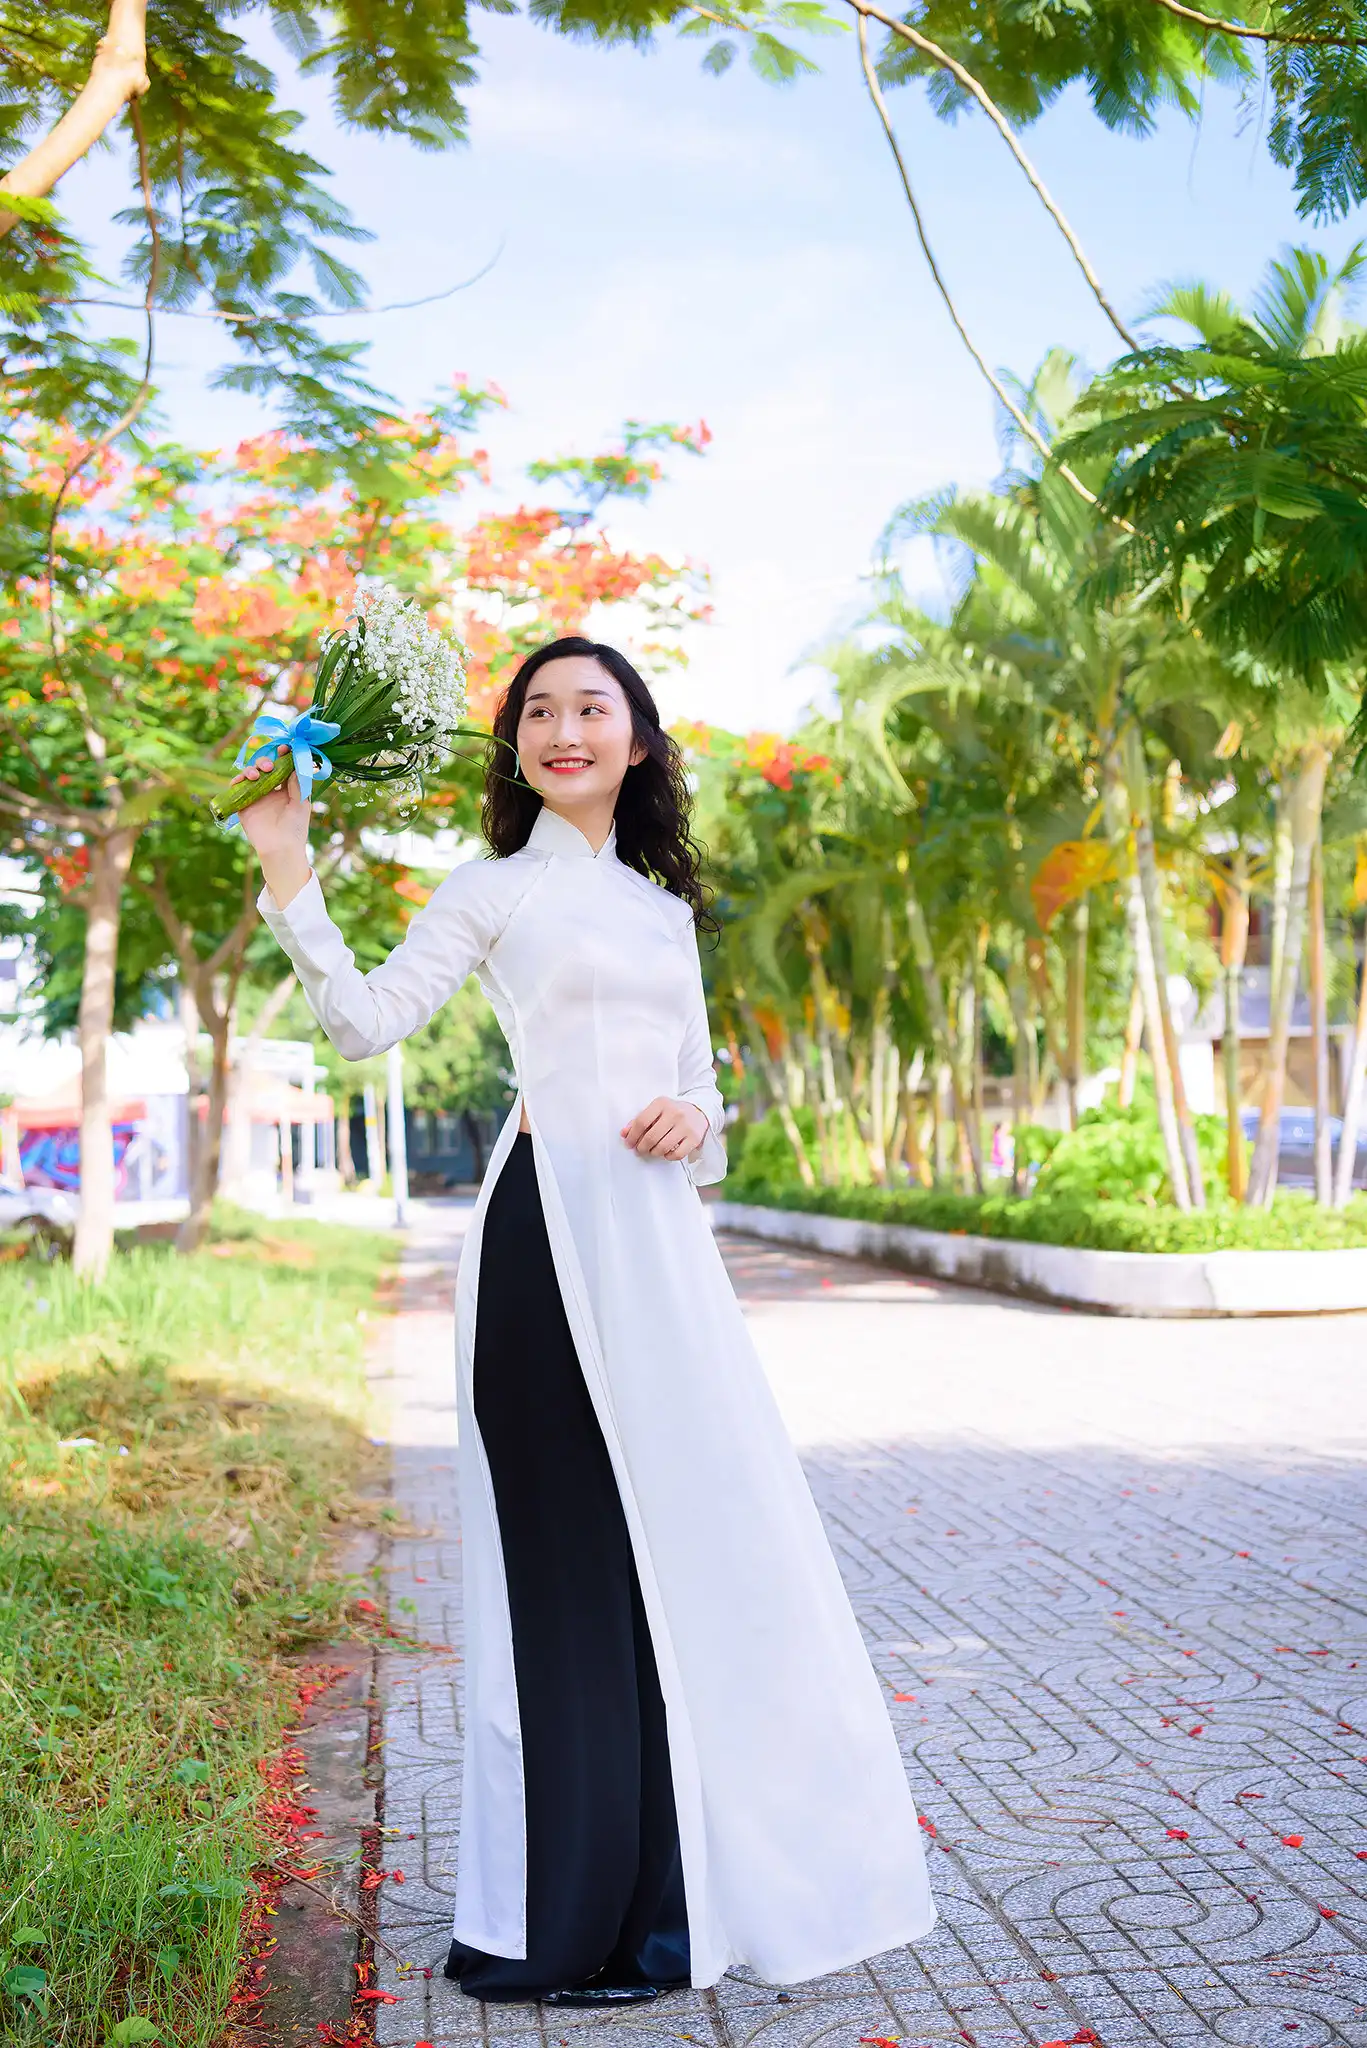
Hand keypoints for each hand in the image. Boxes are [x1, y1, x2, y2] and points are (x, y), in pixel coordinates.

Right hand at [237, 743, 312, 906]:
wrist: (280, 848)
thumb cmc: (295, 828)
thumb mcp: (301, 804)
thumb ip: (298, 784)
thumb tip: (295, 765)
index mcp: (286, 788)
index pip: (282, 766)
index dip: (283, 756)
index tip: (285, 748)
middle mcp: (270, 789)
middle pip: (264, 767)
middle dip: (265, 761)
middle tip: (269, 766)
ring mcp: (256, 796)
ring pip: (250, 774)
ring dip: (251, 769)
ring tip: (257, 775)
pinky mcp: (243, 804)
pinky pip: (237, 788)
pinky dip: (237, 781)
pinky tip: (242, 780)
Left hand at [621, 1096, 709, 1163]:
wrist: (698, 1112)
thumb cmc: (672, 1113)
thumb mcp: (656, 1110)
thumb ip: (639, 1120)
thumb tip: (624, 1134)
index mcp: (662, 1103)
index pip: (641, 1122)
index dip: (632, 1136)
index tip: (629, 1143)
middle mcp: (675, 1113)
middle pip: (651, 1137)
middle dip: (642, 1147)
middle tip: (640, 1149)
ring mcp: (686, 1126)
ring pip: (662, 1147)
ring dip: (653, 1152)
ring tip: (652, 1150)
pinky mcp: (695, 1138)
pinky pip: (676, 1155)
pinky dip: (668, 1156)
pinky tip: (666, 1152)